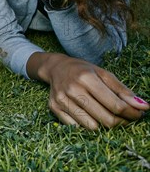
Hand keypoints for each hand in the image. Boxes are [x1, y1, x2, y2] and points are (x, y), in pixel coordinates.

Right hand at [30, 53, 148, 128]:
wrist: (56, 68)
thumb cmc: (83, 71)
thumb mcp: (104, 74)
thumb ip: (123, 91)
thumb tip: (143, 106)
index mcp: (86, 78)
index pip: (115, 105)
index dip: (131, 113)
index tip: (138, 114)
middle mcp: (73, 89)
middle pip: (106, 119)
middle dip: (121, 122)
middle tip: (126, 118)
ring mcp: (62, 100)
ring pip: (92, 126)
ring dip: (104, 124)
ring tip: (106, 115)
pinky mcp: (54, 108)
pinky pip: (77, 127)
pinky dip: (87, 124)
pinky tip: (89, 114)